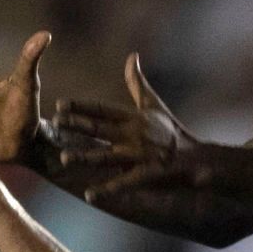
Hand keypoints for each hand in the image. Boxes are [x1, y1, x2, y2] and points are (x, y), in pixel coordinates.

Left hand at [52, 54, 209, 204]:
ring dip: (85, 157)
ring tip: (64, 159)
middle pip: (100, 129)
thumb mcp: (153, 105)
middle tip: (56, 123)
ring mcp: (139, 155)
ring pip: (107, 156)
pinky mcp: (147, 175)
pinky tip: (89, 195)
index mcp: (133, 117)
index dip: (81, 107)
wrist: (197, 158)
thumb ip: (137, 83)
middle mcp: (134, 134)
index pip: (102, 110)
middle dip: (78, 125)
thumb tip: (132, 56)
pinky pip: (123, 183)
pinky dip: (107, 190)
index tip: (59, 104)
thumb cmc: (171, 131)